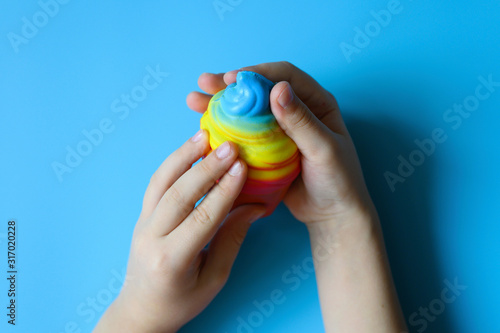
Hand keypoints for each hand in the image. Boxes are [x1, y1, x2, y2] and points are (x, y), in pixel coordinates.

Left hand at [94, 132, 265, 331]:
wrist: (142, 308)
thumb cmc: (181, 301)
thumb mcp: (214, 278)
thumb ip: (232, 239)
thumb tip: (255, 206)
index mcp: (172, 260)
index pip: (202, 218)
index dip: (224, 191)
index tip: (242, 167)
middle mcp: (151, 238)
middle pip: (179, 194)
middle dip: (206, 167)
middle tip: (230, 146)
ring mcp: (142, 224)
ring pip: (160, 182)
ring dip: (183, 155)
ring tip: (204, 135)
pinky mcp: (141, 215)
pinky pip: (155, 184)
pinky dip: (172, 163)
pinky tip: (188, 148)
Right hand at [187, 61, 373, 224]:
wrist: (332, 215)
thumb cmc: (337, 181)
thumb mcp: (323, 150)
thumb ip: (300, 121)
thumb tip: (277, 89)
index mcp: (316, 102)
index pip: (284, 76)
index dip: (257, 74)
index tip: (231, 80)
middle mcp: (296, 111)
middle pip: (260, 90)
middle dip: (231, 86)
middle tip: (204, 83)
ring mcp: (279, 130)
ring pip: (247, 110)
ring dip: (221, 104)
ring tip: (194, 101)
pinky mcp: (266, 148)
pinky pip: (243, 133)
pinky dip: (224, 128)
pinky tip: (205, 126)